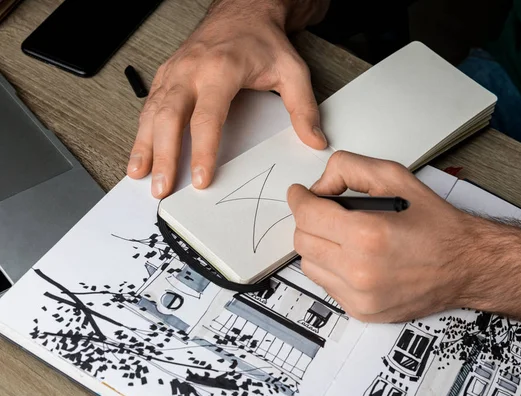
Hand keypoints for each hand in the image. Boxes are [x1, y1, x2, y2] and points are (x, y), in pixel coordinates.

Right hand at [127, 0, 328, 197]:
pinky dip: (142, 130)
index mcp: (221, 70)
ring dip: (144, 146)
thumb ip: (303, 108)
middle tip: (162, 187)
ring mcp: (175, 71)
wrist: (242, 11)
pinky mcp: (166, 74)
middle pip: (170, 118)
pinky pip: (149, 104)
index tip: (200, 178)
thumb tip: (314, 140)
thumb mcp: (292, 71)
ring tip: (139, 175)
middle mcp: (191, 70)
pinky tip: (140, 152)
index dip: (202, 151)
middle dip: (164, 156)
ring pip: (152, 112)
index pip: (207, 118)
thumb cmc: (262, 41)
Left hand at [286, 151, 476, 322]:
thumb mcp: (395, 176)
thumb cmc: (436, 225)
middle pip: (302, 240)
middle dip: (308, 220)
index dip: (299, 198)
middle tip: (324, 212)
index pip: (307, 214)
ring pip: (309, 265)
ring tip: (342, 235)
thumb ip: (349, 169)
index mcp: (368, 235)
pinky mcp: (362, 312)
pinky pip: (326, 285)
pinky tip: (353, 257)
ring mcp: (360, 296)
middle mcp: (361, 271)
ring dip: (318, 245)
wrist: (465, 266)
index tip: (300, 194)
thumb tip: (319, 186)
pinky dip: (332, 268)